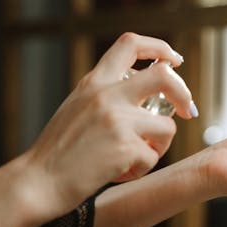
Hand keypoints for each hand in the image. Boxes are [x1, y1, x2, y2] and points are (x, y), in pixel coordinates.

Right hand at [21, 33, 193, 217]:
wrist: (38, 182)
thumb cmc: (58, 150)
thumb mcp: (78, 108)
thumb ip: (107, 95)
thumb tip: (145, 96)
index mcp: (94, 82)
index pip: (130, 44)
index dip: (159, 48)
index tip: (174, 61)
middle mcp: (107, 95)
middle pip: (163, 76)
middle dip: (183, 93)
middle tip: (187, 110)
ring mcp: (117, 120)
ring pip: (166, 126)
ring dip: (159, 145)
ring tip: (137, 158)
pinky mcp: (125, 147)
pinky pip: (152, 156)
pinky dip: (142, 167)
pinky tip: (122, 172)